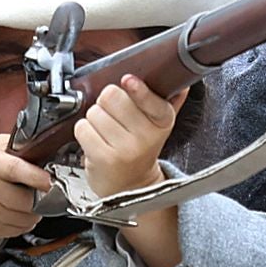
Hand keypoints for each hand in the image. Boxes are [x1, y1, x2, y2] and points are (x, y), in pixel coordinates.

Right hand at [0, 135, 53, 241]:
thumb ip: (18, 150)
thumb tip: (44, 151)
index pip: (16, 170)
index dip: (37, 177)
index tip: (50, 181)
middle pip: (24, 200)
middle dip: (40, 199)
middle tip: (44, 194)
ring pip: (23, 219)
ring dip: (33, 214)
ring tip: (31, 203)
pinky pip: (13, 231)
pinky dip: (21, 224)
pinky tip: (17, 213)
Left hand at [73, 77, 184, 200]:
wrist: (130, 187)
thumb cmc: (141, 151)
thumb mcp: (159, 127)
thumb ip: (171, 103)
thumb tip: (182, 85)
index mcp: (163, 122)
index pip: (150, 100)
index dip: (137, 88)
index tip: (128, 79)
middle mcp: (145, 136)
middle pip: (112, 96)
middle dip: (107, 100)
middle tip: (112, 111)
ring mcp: (124, 149)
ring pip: (95, 112)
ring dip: (94, 117)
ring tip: (104, 128)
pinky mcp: (103, 158)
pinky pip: (83, 129)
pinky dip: (84, 130)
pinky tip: (94, 138)